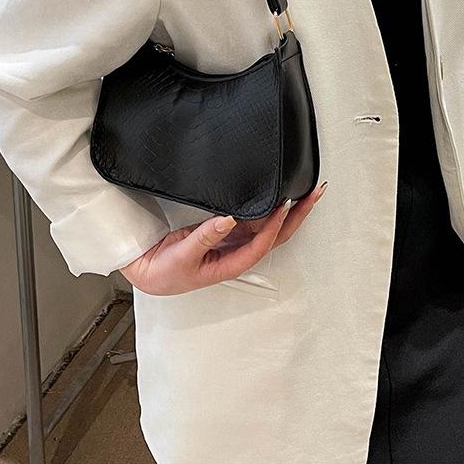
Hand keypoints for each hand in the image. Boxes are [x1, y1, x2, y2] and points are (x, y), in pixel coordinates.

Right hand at [119, 182, 327, 295]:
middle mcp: (238, 253)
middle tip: (314, 194)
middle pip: (276, 234)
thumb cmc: (165, 272)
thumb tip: (227, 219)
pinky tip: (276, 196)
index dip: (275, 224)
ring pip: (268, 226)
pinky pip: (252, 219)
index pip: (262, 243)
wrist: (149, 271)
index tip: (285, 205)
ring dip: (288, 210)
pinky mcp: (225, 232)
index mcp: (231, 264)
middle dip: (297, 215)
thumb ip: (205, 236)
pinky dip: (267, 208)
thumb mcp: (183, 256)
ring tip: (305, 191)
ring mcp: (233, 242)